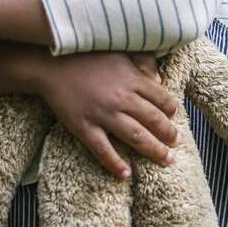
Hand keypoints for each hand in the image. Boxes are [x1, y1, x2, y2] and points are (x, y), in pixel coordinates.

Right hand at [0, 45, 179, 178]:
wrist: (50, 64)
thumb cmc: (86, 55)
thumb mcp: (118, 51)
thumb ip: (141, 62)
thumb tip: (160, 80)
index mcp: (131, 79)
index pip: (161, 98)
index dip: (171, 110)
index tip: (174, 117)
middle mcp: (121, 98)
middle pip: (153, 120)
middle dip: (168, 134)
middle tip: (176, 143)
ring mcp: (102, 114)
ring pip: (136, 137)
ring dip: (154, 151)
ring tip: (166, 160)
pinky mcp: (84, 127)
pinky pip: (103, 150)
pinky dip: (116, 164)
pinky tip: (126, 175)